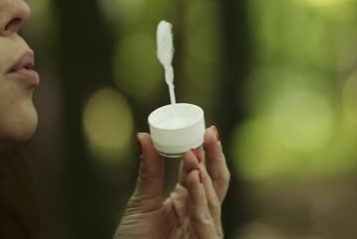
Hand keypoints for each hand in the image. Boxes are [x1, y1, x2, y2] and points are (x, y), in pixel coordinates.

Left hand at [114, 127, 229, 238]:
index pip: (203, 172)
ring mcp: (203, 230)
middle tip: (209, 133)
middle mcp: (200, 215)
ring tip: (194, 152)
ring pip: (212, 198)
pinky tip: (195, 178)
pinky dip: (200, 198)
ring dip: (204, 174)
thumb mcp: (141, 203)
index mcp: (188, 202)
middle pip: (215, 182)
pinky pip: (205, 220)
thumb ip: (149, 171)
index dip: (206, 151)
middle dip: (214, 157)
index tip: (206, 129)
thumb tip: (144, 136)